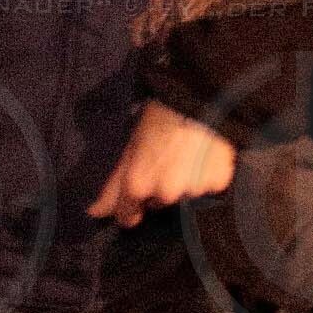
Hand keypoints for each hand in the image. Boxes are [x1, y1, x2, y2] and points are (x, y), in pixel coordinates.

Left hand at [87, 99, 236, 226]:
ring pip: (184, 195)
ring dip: (184, 182)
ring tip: (188, 153)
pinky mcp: (218, 184)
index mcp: (138, 184)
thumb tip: (94, 213)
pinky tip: (206, 154)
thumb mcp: (131, 146)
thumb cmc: (160, 115)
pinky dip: (207, 176)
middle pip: (158, 202)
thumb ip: (113, 184)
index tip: (134, 196)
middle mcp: (165, 194)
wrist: (200, 96)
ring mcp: (193, 191)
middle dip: (159, 187)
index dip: (128, 206)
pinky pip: (209, 187)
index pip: (127, 216)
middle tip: (166, 159)